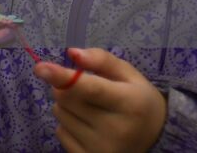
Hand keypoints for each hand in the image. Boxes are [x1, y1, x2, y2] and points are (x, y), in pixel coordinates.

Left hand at [35, 48, 165, 152]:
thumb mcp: (128, 74)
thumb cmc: (137, 99)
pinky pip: (60, 133)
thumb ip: (101, 59)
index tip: (40, 68)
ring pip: (60, 114)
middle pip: (66, 98)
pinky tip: (87, 126)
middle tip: (82, 88)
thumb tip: (73, 53)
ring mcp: (103, 149)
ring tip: (89, 109)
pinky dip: (67, 125)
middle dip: (65, 86)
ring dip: (66, 106)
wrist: (156, 136)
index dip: (62, 77)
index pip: (90, 88)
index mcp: (128, 103)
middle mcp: (116, 129)